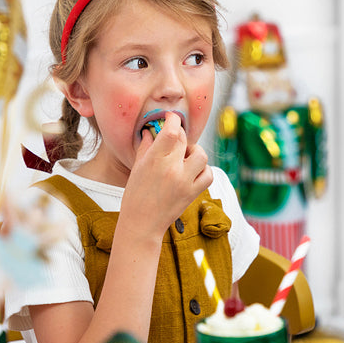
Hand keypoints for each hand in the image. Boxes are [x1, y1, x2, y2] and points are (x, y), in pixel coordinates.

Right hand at [121, 112, 212, 239]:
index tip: (170, 118)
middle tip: (174, 139)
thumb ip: (146, 146)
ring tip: (185, 156)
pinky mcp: (193, 193)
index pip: (171, 131)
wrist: (141, 224)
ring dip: (194, 151)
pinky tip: (193, 171)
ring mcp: (185, 181)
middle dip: (180, 135)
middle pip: (184, 140)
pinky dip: (203, 169)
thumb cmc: (135, 195)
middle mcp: (172, 169)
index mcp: (155, 160)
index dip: (173, 120)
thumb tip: (151, 130)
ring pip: (201, 155)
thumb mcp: (136, 168)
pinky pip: (208, 174)